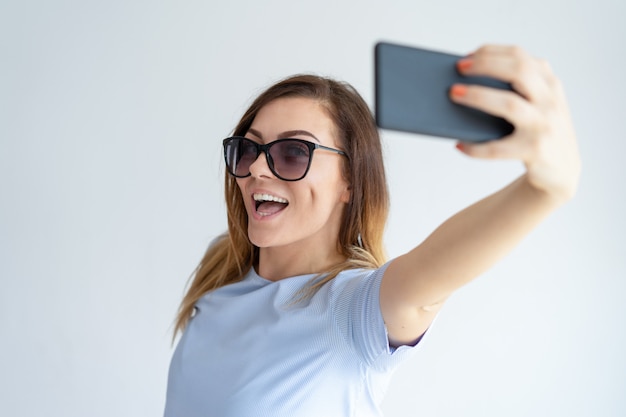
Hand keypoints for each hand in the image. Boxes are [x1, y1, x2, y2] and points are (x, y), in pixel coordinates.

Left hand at [451, 45, 580, 201]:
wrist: (562, 172)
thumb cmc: (537, 132)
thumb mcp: (536, 105)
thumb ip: (515, 90)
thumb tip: (464, 82)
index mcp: (549, 83)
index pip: (519, 56)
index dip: (491, 52)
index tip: (465, 57)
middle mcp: (550, 100)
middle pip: (518, 70)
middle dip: (486, 64)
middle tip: (458, 69)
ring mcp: (544, 125)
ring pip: (509, 104)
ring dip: (478, 96)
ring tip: (454, 94)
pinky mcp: (535, 151)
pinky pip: (498, 148)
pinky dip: (475, 147)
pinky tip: (460, 145)